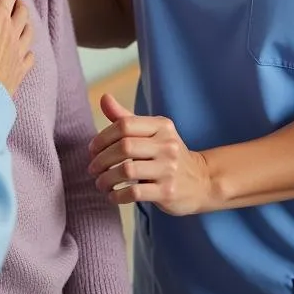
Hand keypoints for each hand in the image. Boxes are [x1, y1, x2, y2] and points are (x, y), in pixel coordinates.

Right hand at [0, 0, 34, 95]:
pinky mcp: (17, 72)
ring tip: (24, 21)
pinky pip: (28, 59)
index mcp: (0, 17)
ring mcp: (17, 53)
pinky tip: (26, 53)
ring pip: (27, 34)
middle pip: (21, 13)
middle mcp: (13, 33)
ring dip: (26, 25)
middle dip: (19, 4)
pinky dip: (28, 53)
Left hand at [88, 94, 210, 215]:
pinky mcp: (168, 192)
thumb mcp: (151, 132)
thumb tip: (103, 98)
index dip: (103, 137)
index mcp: (161, 126)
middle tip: (92, 168)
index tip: (92, 149)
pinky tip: (112, 196)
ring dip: (106, 179)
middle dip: (102, 159)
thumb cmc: (167, 154)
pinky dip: (118, 195)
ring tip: (100, 183)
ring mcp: (169, 169)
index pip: (124, 124)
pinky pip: (135, 193)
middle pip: (124, 147)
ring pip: (127, 170)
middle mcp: (167, 145)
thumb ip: (125, 117)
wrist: (201, 181)